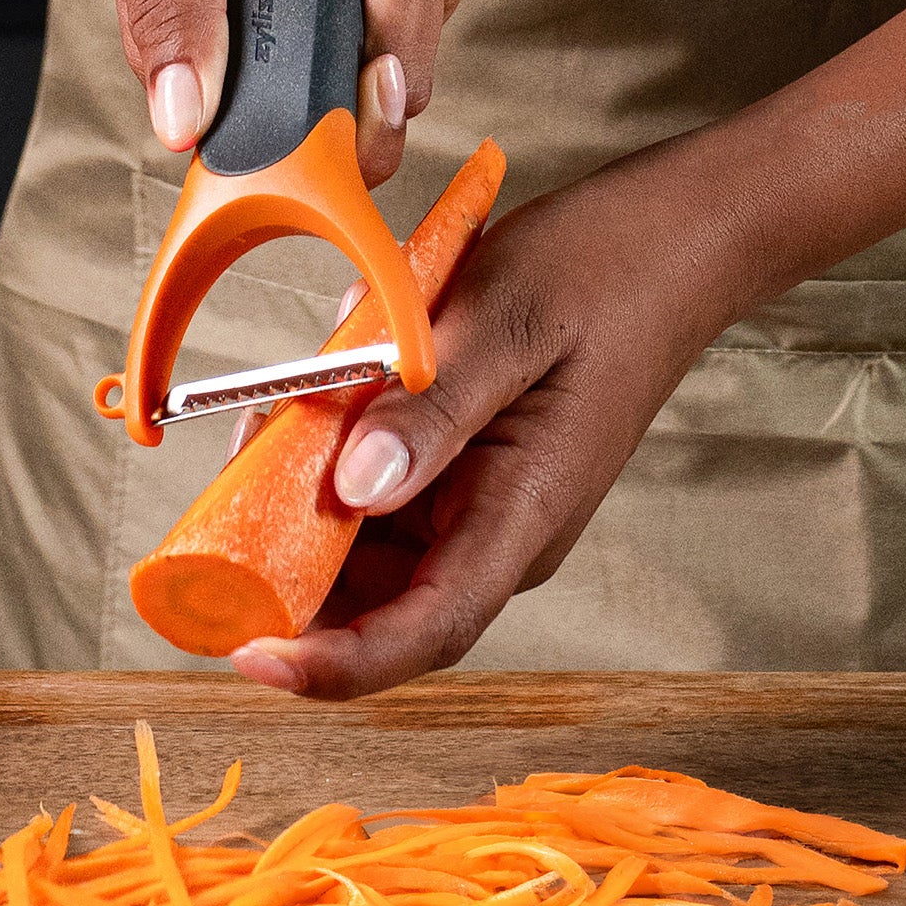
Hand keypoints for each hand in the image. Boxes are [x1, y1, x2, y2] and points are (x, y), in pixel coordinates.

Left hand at [226, 142, 755, 698]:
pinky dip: (333, 447)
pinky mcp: (463, 472)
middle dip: (287, 559)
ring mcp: (480, 505)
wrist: (674, 241)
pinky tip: (329, 379)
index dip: (335, 664)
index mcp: (524, 514)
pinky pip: (375, 487)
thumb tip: (354, 489)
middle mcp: (499, 531)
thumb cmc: (605, 272)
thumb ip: (430, 411)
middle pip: (373, 599)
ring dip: (304, 492)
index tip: (251, 657)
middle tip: (231, 485)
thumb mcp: (503, 321)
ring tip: (280, 412)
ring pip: (361, 541)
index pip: (426, 630)